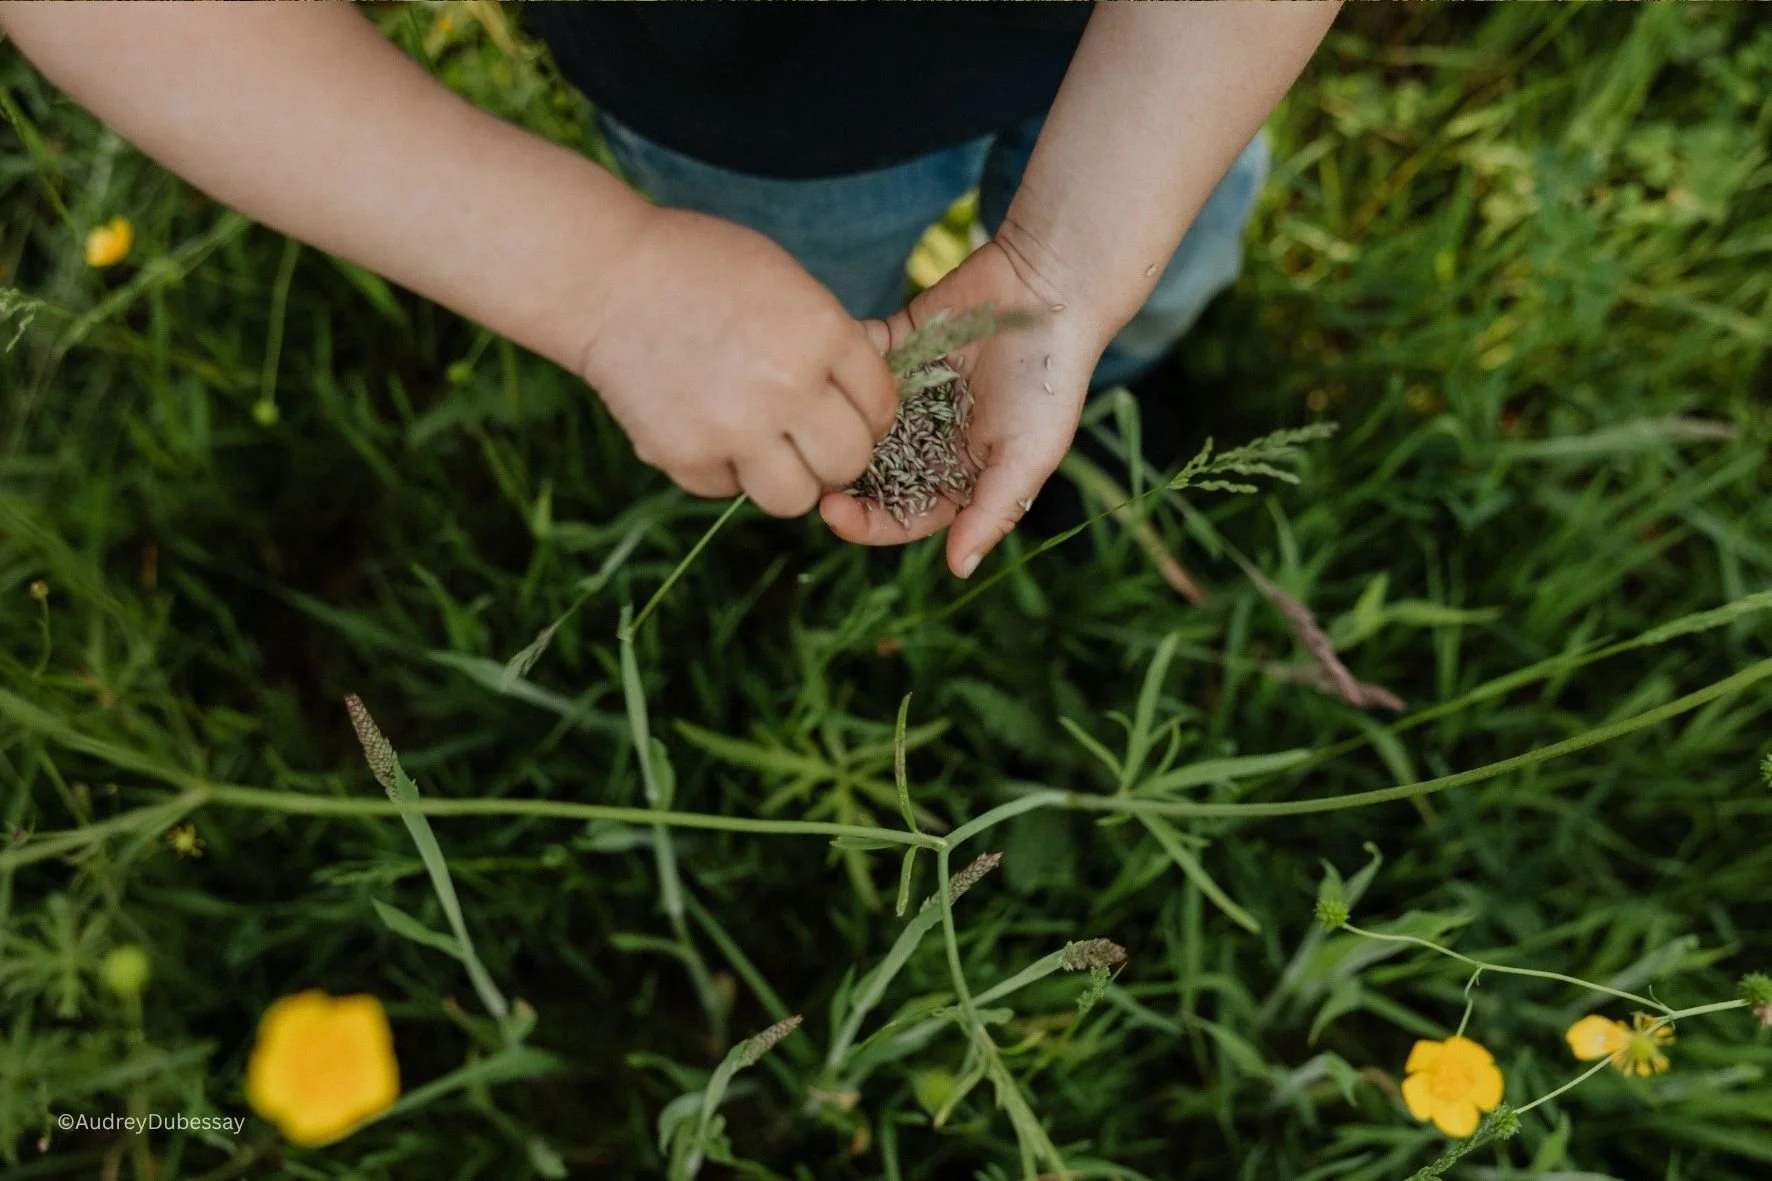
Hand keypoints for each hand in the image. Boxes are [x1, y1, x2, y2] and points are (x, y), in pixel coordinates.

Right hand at [580, 207, 896, 516]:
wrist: (606, 277)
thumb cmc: (703, 268)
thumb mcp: (788, 283)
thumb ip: (831, 341)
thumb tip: (867, 396)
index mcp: (822, 334)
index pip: (881, 407)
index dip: (869, 412)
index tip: (846, 407)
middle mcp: (786, 387)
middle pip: (847, 462)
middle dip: (835, 454)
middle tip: (810, 437)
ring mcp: (733, 428)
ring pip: (794, 498)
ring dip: (785, 478)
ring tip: (764, 447)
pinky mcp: (685, 456)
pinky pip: (728, 490)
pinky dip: (724, 470)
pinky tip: (708, 429)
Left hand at [819, 241, 1108, 577]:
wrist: (1051, 294)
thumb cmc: (1048, 384)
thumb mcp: (1027, 457)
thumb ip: (991, 513)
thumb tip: (958, 570)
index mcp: (959, 477)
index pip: (903, 515)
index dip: (865, 522)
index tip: (831, 513)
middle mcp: (930, 441)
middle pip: (871, 476)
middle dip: (838, 478)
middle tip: (806, 471)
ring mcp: (912, 395)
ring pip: (856, 422)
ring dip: (833, 425)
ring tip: (807, 425)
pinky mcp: (899, 348)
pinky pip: (860, 365)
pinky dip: (842, 369)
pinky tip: (827, 373)